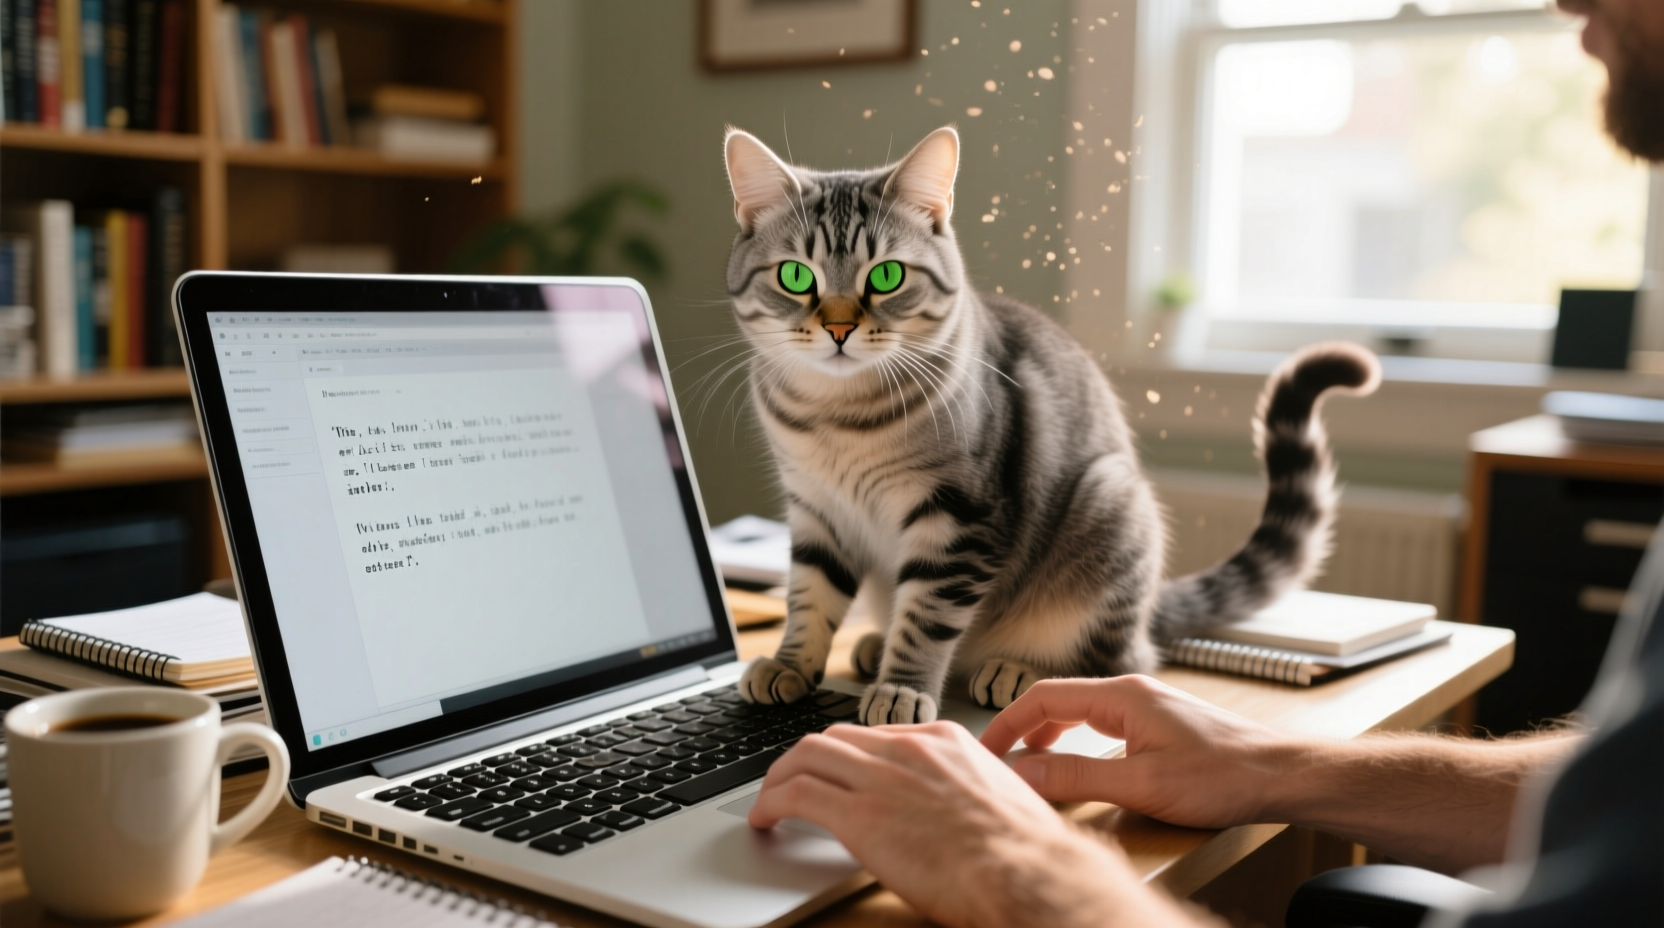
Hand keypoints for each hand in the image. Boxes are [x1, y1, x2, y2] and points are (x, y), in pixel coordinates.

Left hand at [747, 721, 1141, 927]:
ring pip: (806, 755)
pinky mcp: (859, 814)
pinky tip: (764, 819)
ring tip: (768, 799)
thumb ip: (966, 791)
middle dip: (806, 758)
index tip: (839, 772)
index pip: (878, 735)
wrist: (1028, 870)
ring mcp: (882, 777)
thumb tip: (956, 811)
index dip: (849, 755)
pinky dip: (771, 802)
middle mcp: (908, 749)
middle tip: (791, 780)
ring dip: (779, 777)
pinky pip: (797, 794)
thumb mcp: (1000, 799)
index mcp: (945, 740)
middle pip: (836, 737)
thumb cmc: (1026, 851)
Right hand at [980, 675, 1296, 828]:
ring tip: (1028, 765)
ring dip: (1048, 734)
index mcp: (1121, 695)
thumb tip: (1020, 775)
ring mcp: (1146, 706)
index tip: (985, 752)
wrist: (1281, 775)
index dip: (1007, 723)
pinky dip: (1075, 739)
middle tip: (998, 761)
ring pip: (1079, 711)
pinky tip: (1076, 764)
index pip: (1044, 696)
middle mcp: (1131, 692)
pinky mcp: (1159, 723)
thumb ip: (1075, 777)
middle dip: (1022, 728)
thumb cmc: (1222, 777)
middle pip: (1057, 700)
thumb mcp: (1140, 784)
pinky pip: (1101, 723)